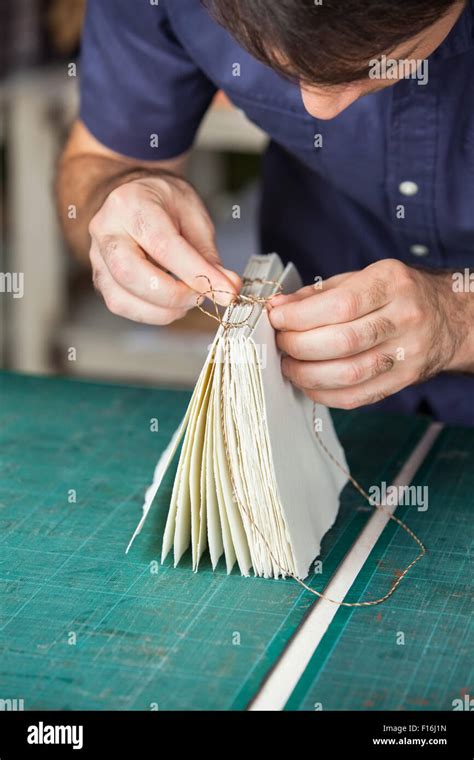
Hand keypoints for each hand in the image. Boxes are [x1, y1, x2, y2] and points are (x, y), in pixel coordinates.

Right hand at [88, 174, 240, 323]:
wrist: (134, 198)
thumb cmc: (165, 204)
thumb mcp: (194, 216)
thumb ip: (208, 255)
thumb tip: (228, 289)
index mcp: (131, 203)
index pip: (164, 245)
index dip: (197, 274)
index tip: (226, 293)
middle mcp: (106, 230)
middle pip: (131, 274)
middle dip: (174, 295)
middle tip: (203, 297)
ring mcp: (97, 257)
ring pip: (122, 297)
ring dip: (163, 310)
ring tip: (189, 300)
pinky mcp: (100, 279)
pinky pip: (121, 305)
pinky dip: (151, 313)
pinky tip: (171, 304)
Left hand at [268, 259, 472, 409]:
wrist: (447, 316)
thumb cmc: (394, 294)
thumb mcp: (360, 279)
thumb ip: (317, 294)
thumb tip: (277, 308)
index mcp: (391, 283)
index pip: (340, 305)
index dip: (299, 317)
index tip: (276, 319)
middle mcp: (405, 317)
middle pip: (342, 341)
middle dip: (299, 346)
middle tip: (281, 344)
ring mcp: (408, 352)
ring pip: (349, 374)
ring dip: (308, 374)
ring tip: (290, 365)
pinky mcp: (405, 379)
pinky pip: (358, 396)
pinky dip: (325, 394)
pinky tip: (310, 383)